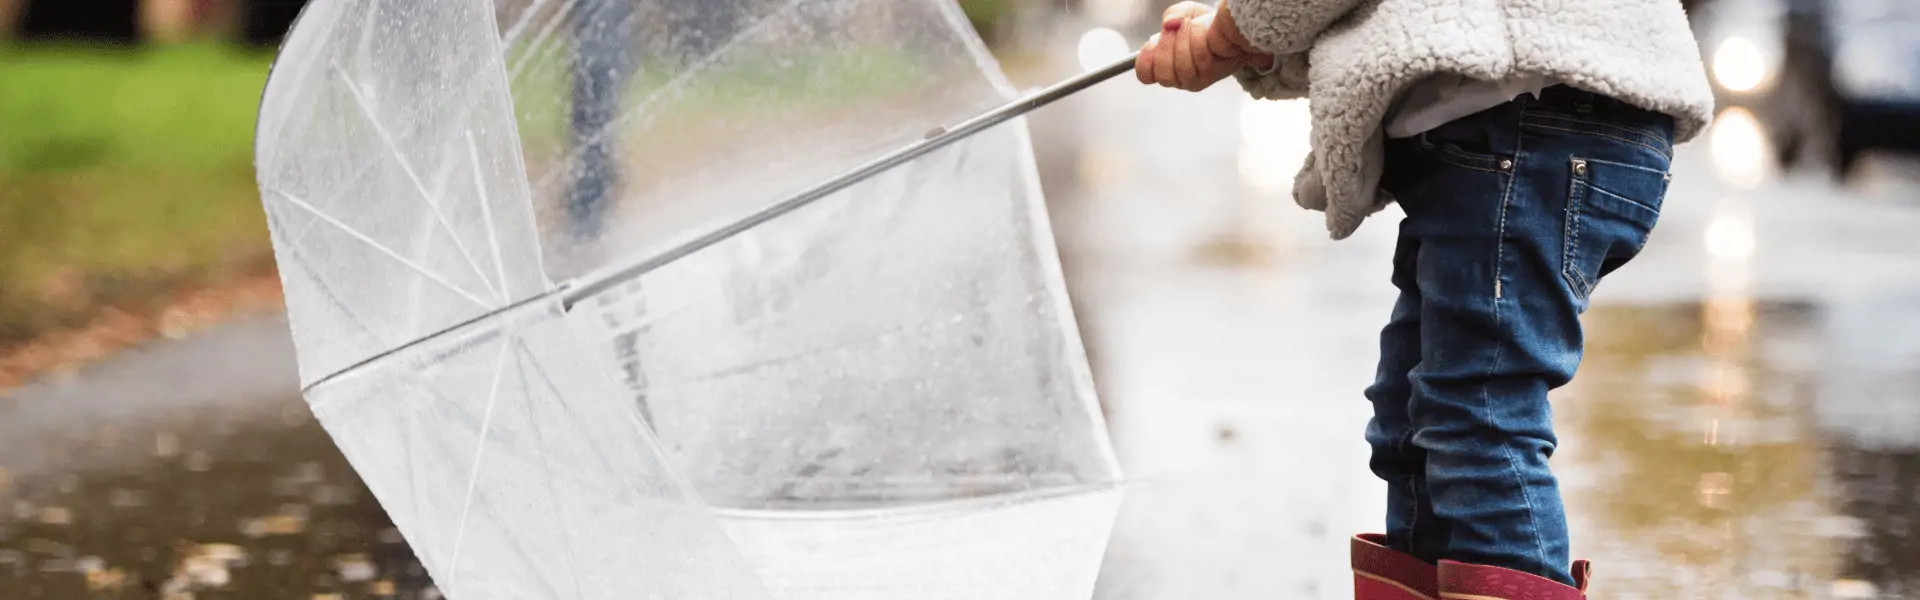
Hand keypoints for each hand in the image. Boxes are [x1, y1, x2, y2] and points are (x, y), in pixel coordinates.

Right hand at [1135, 1, 1273, 91]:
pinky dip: (1198, 41)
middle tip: (1175, 27)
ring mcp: (1193, 80)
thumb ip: (1172, 15)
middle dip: (1166, 46)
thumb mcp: (1184, 13)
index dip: (1145, 61)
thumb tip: (1169, 23)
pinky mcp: (1209, 77)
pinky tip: (1201, 30)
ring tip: (1190, 24)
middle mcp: (1176, 76)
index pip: (1145, 74)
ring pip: (1181, 68)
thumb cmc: (1204, 24)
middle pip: (1162, 74)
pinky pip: (1199, 61)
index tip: (1151, 44)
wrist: (1232, 30)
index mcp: (1163, 64)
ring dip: (1184, 41)